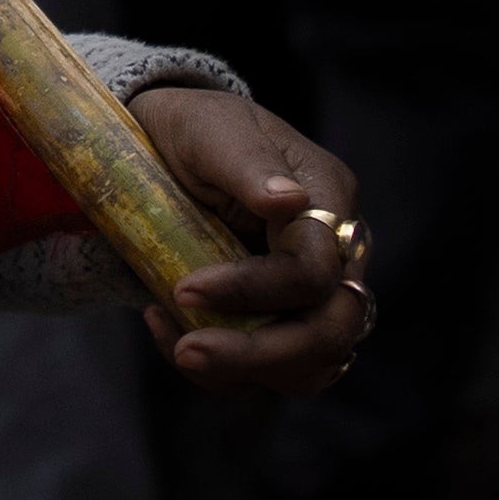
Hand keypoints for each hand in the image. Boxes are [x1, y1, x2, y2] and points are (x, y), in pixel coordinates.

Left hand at [127, 84, 373, 399]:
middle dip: (261, 353)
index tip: (183, 288)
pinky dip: (222, 368)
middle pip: (332, 332)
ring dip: (244, 370)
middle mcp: (334, 254)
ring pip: (310, 366)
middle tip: (189, 351)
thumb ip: (247, 163)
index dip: (254, 290)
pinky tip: (167, 327)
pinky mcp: (279, 319)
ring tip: (178, 345)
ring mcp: (312, 293)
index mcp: (328, 200)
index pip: (314, 273)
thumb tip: (289, 200)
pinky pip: (267, 369)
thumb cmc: (192, 129)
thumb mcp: (209, 130)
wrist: (164, 144)